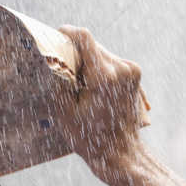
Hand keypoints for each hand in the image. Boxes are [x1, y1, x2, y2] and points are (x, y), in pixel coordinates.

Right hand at [56, 26, 145, 174]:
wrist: (120, 152)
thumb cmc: (88, 137)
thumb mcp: (64, 111)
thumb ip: (58, 80)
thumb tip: (51, 58)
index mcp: (104, 76)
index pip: (84, 38)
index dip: (67, 33)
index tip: (55, 36)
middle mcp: (122, 68)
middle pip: (92, 45)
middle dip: (75, 53)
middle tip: (62, 69)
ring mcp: (131, 70)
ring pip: (101, 52)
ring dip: (87, 61)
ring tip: (78, 84)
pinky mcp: (134, 73)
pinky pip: (110, 61)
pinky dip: (98, 67)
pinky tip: (92, 87)